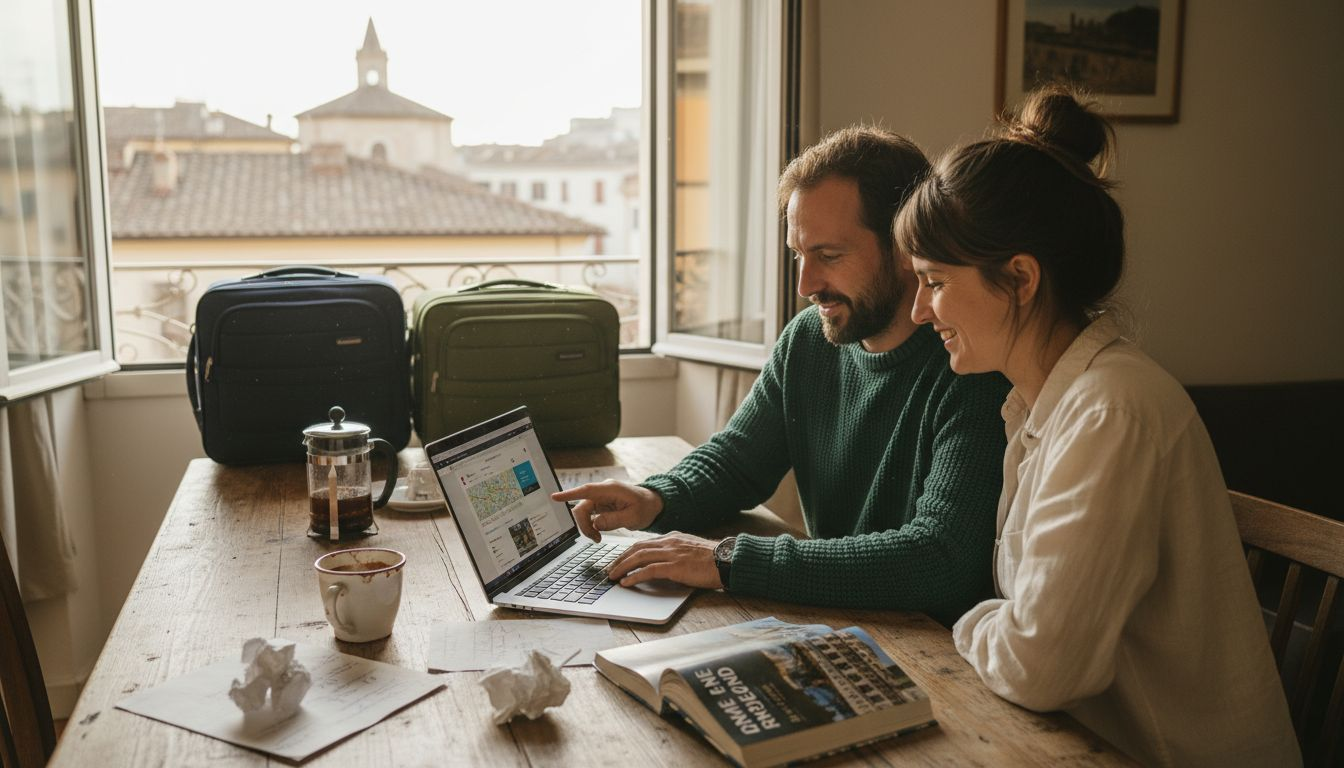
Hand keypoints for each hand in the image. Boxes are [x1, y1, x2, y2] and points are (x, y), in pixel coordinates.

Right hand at [550, 480, 662, 541]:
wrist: (652, 504)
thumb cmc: (646, 507)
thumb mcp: (633, 517)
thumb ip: (614, 520)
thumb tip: (596, 523)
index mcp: (611, 490)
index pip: (586, 490)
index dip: (569, 494)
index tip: (555, 497)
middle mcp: (602, 492)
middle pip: (582, 507)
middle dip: (584, 525)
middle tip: (595, 538)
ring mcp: (600, 498)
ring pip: (584, 513)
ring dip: (587, 527)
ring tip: (598, 538)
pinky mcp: (600, 505)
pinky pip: (589, 516)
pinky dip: (591, 527)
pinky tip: (599, 533)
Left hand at [605, 532, 721, 588]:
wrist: (727, 560)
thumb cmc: (713, 559)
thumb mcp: (691, 549)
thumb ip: (676, 552)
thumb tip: (664, 561)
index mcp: (673, 538)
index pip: (644, 543)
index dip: (628, 552)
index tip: (618, 560)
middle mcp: (669, 543)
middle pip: (637, 548)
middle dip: (620, 559)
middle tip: (610, 569)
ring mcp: (672, 554)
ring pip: (639, 557)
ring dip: (622, 567)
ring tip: (612, 576)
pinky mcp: (675, 567)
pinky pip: (648, 570)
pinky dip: (634, 576)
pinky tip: (626, 582)